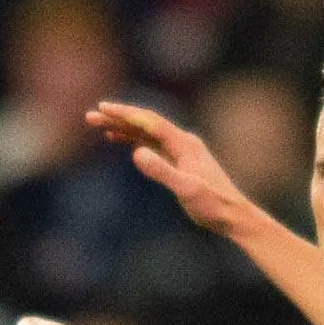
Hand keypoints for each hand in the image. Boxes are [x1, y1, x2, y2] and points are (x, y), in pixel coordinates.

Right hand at [87, 101, 251, 235]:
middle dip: (118, 118)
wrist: (233, 216)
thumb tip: (136, 154)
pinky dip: (134, 139)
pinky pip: (152, 144)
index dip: (126, 114)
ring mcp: (180, 150)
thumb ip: (162, 171)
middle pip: (145, 123)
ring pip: (147, 133)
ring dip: (123, 127)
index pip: (150, 122)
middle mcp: (182, 141)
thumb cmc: (212, 205)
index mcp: (184, 143)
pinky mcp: (178, 161)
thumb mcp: (186, 190)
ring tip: (98, 125)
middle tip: (91, 115)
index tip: (104, 108)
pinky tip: (119, 139)